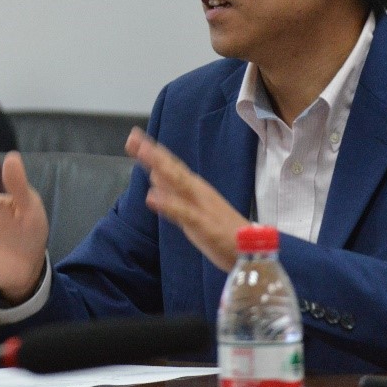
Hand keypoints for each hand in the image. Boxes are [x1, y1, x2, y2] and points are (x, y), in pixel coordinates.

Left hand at [126, 127, 248, 271]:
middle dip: (152, 153)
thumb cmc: (222, 229)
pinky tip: (152, 197)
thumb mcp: (192, 210)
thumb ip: (174, 194)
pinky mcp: (205, 225)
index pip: (171, 166)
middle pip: (172, 168)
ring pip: (178, 182)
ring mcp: (201, 206)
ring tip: (141, 152)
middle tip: (133, 137)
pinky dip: (169, 204)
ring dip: (160, 167)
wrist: (253, 249)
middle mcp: (197, 191)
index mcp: (194, 188)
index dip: (152, 152)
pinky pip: (185, 213)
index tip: (134, 137)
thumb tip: (154, 177)